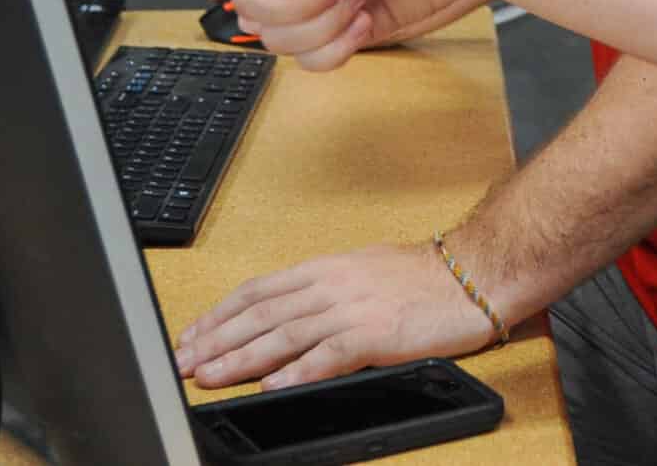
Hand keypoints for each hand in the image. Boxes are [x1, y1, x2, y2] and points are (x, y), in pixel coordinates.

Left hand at [172, 243, 497, 390]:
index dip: (219, 314)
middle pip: (260, 314)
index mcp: (324, 269)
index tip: (192, 335)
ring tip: (210, 375)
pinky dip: (297, 372)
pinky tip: (272, 386)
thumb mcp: (361, 272)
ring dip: (241, 358)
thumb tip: (285, 314)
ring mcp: (351, 308)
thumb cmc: (423, 278)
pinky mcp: (375, 334)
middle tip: (184, 361)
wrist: (472, 274)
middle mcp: (331, 285)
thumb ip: (322, 293)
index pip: (258, 291)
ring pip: (283, 335)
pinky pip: (329, 356)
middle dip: (216, 340)